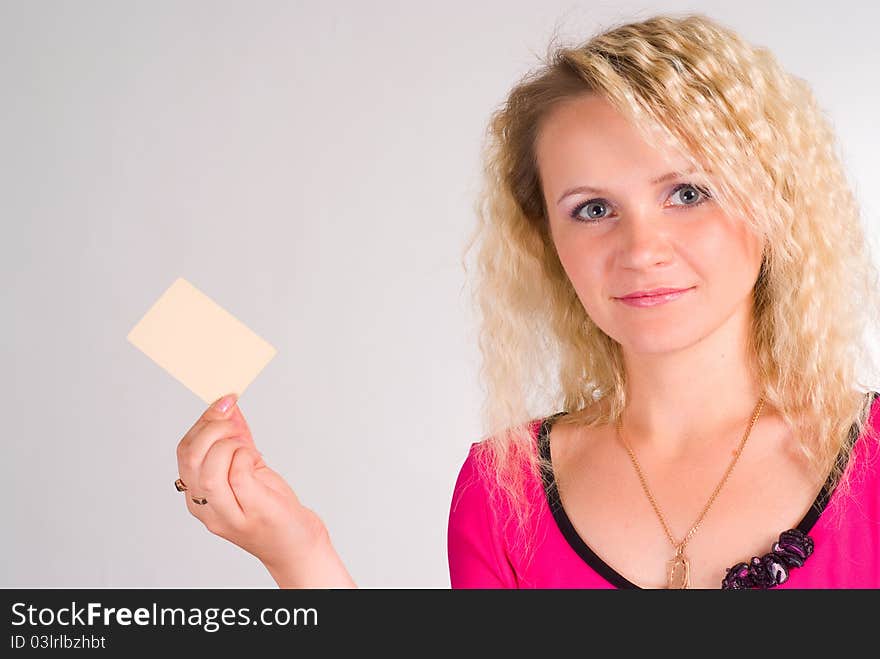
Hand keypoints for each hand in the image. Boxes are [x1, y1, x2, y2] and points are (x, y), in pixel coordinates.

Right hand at [175, 393, 353, 586]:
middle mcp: (205, 508)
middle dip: (213, 428)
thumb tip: (227, 405)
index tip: (223, 402)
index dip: (203, 422)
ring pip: (210, 469)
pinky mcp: (251, 513)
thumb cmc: (271, 507)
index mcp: (198, 495)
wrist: (295, 545)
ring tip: (247, 446)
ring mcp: (227, 514)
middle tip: (234, 419)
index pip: (185, 452)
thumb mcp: (249, 467)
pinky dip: (246, 457)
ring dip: (229, 445)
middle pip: (191, 458)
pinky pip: (238, 475)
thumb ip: (236, 438)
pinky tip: (256, 459)